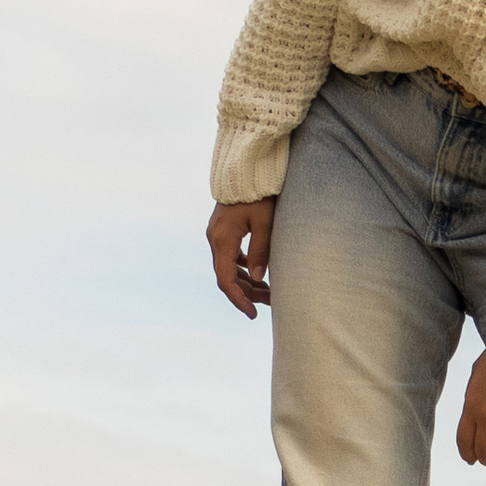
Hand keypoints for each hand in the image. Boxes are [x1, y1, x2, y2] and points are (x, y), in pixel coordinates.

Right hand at [208, 199, 274, 316]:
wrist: (245, 170)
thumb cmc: (259, 194)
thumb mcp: (265, 223)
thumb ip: (261, 251)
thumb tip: (257, 279)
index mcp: (222, 240)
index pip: (226, 280)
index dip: (239, 300)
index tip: (253, 314)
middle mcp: (215, 240)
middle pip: (227, 277)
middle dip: (247, 293)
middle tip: (270, 303)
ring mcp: (217, 235)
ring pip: (228, 268)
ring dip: (246, 282)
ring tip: (268, 292)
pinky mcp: (223, 230)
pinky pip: (230, 256)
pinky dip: (243, 268)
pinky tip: (258, 273)